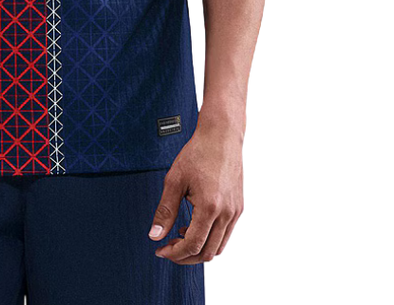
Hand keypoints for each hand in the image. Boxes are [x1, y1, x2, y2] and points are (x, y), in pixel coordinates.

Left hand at [147, 114, 243, 264]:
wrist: (221, 136)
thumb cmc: (198, 153)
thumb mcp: (174, 180)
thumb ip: (165, 210)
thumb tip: (155, 235)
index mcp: (210, 207)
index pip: (192, 245)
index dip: (174, 253)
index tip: (160, 250)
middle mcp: (227, 213)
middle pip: (207, 253)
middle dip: (185, 256)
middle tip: (168, 248)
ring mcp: (235, 212)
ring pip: (218, 247)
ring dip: (198, 250)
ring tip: (179, 237)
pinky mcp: (238, 208)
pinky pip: (225, 235)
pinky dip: (209, 239)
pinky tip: (194, 226)